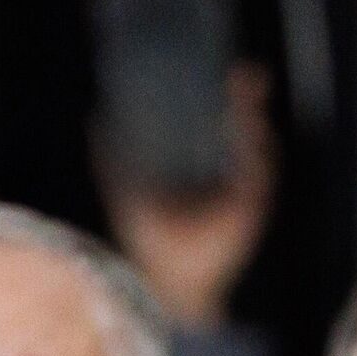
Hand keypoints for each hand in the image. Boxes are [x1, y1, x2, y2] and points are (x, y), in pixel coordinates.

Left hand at [101, 65, 275, 328]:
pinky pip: (260, 174)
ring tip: (249, 90)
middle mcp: (228, 184)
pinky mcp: (250, 212)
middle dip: (247, 102)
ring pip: (257, 148)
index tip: (227, 74)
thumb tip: (96, 120)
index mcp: (205, 176)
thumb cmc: (148, 243)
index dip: (227, 102)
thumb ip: (111, 158)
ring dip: (255, 119)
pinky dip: (258, 151)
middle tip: (245, 73)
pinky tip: (253, 128)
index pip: (222, 130)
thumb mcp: (126, 189)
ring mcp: (243, 197)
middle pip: (244, 133)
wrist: (164, 282)